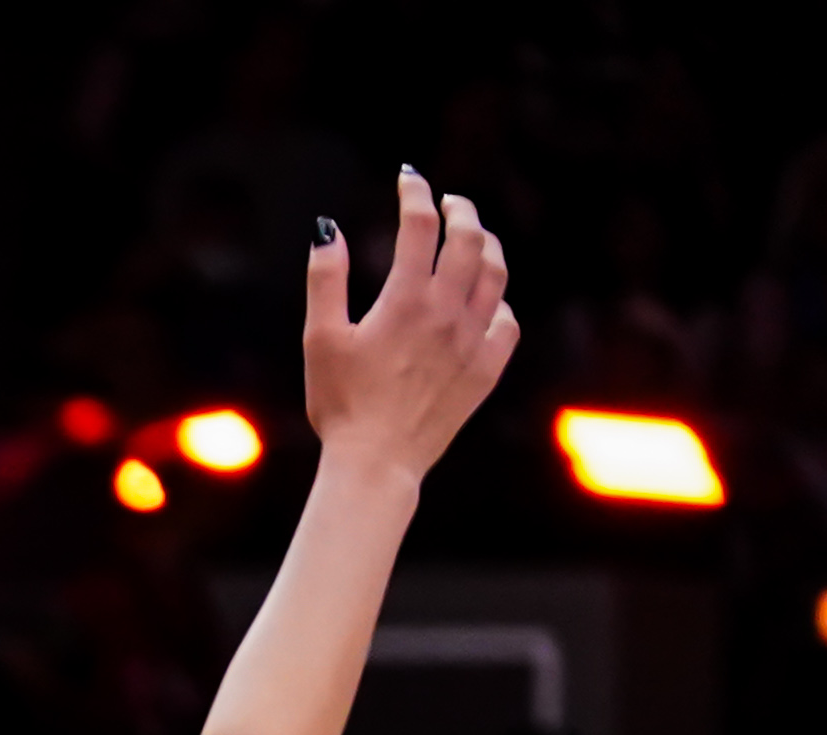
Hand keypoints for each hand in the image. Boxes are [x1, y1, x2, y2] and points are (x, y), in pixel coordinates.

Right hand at [304, 164, 515, 482]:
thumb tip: (327, 229)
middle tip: (449, 202)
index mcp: (406, 300)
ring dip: (487, 245)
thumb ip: (325, 280)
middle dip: (460, 210)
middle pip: (469, 238)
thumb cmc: (341, 403)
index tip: (408, 179)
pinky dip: (499, 300)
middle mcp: (448, 312)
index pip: (418, 226)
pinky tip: (486, 300)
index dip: (414, 194)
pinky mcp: (487, 368)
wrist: (377, 462)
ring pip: (496, 273)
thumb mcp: (320, 339)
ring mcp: (473, 339)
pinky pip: (507, 320)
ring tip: (474, 238)